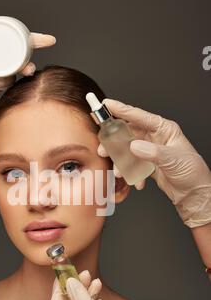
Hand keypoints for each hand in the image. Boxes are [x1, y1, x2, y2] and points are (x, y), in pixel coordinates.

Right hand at [97, 99, 210, 227]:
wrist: (194, 195)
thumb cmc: (192, 173)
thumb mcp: (173, 160)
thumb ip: (152, 152)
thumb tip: (134, 146)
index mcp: (164, 129)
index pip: (139, 116)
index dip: (121, 109)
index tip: (106, 104)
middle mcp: (155, 138)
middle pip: (129, 133)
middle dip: (115, 141)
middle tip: (104, 148)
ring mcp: (150, 151)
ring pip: (127, 150)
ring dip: (121, 161)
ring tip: (118, 171)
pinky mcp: (147, 164)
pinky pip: (132, 165)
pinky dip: (131, 174)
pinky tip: (137, 182)